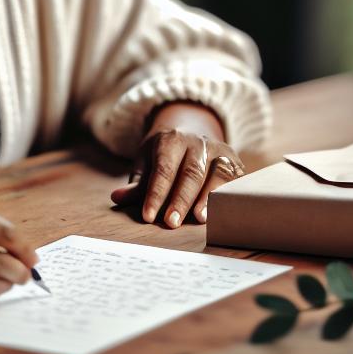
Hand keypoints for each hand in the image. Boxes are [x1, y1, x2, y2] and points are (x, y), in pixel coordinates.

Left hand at [110, 102, 244, 227]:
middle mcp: (198, 142)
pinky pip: (235, 179)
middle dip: (181, 199)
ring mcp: (219, 150)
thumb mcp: (146, 162)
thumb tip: (117, 198)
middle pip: (191, 172)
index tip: (148, 216)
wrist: (192, 130)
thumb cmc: (164, 155)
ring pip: (217, 173)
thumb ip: (137, 184)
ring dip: (208, 197)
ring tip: (199, 219)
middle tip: (171, 223)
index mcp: (171, 140)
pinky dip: (229, 195)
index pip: (163, 169)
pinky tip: (222, 212)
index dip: (156, 193)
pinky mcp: (235, 161)